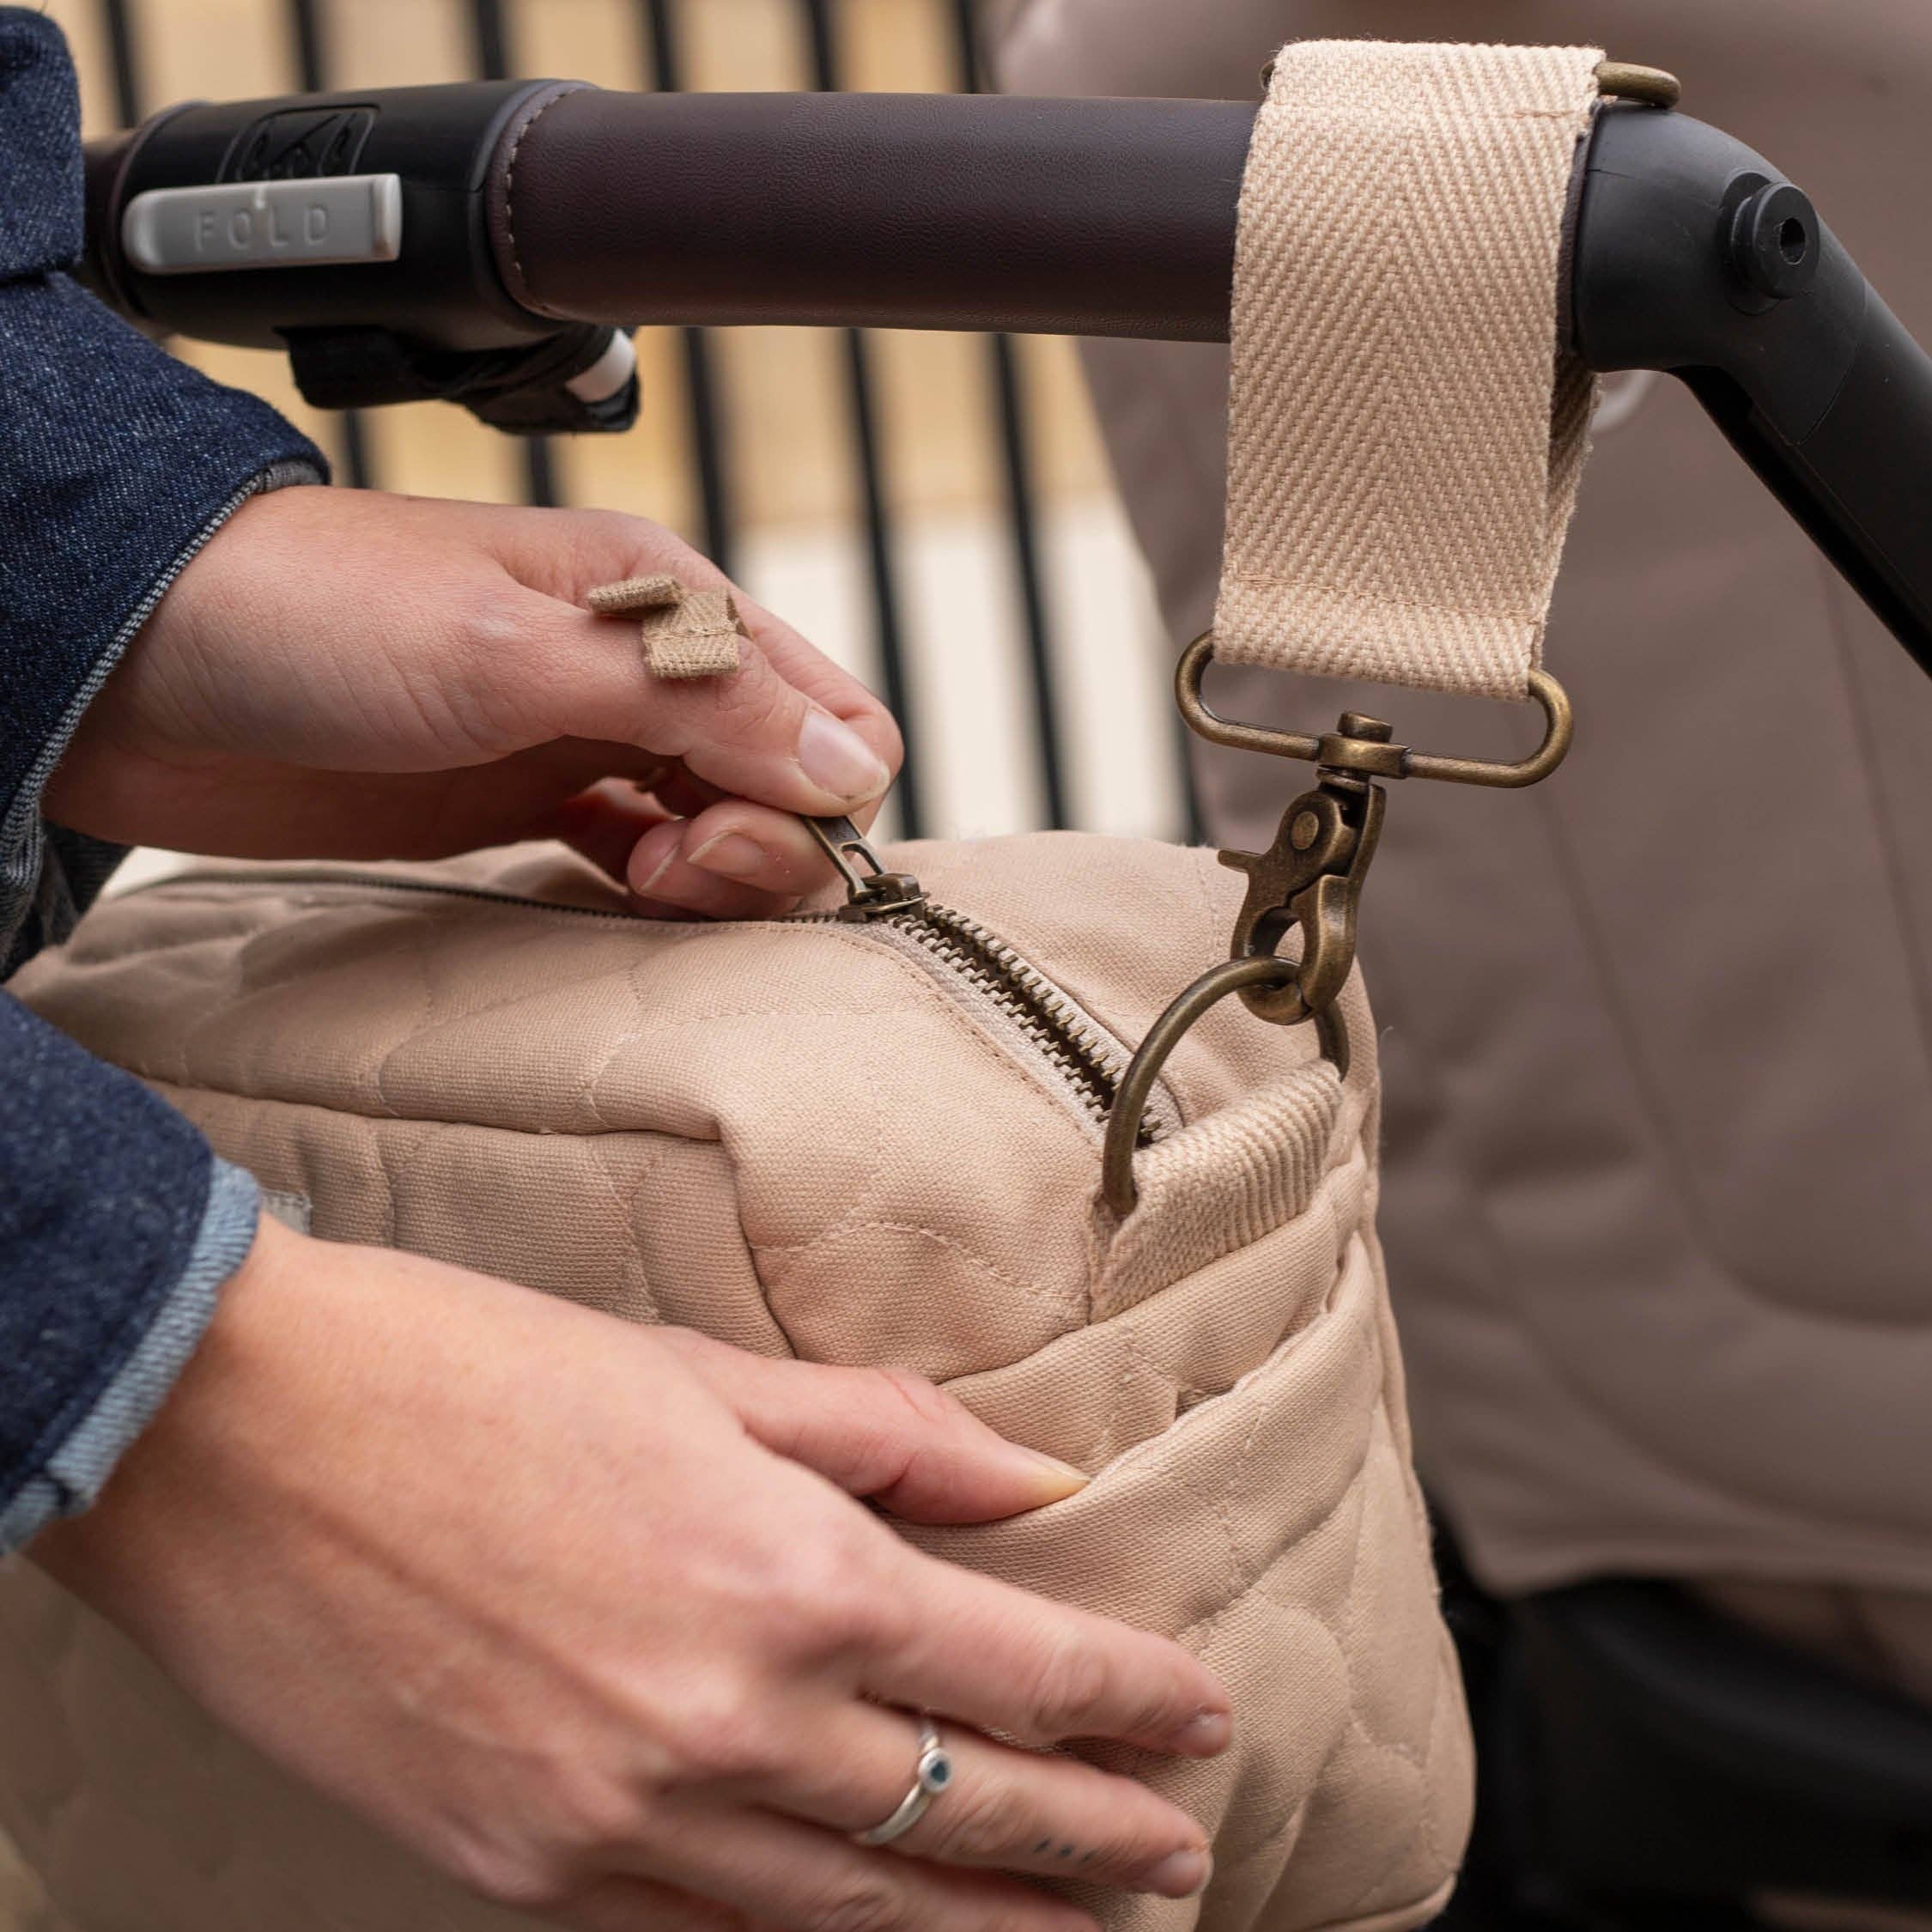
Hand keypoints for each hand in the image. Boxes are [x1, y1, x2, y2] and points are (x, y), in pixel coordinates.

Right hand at [35, 1223, 1227, 1930]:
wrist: (238, 1438)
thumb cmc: (476, 1370)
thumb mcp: (705, 1371)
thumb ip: (889, 1439)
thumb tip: (1034, 1488)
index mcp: (788, 1571)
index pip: (1017, 1668)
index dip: (1127, 1700)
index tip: (1199, 1718)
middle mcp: (728, 1719)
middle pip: (965, 1809)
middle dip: (1093, 1841)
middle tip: (1181, 1860)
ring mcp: (625, 1819)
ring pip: (857, 1911)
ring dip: (983, 1930)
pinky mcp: (526, 1872)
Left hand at [45, 486, 902, 917]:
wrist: (140, 667)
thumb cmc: (311, 618)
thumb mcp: (513, 653)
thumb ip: (688, 705)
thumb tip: (847, 766)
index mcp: (668, 599)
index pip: (830, 714)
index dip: (809, 796)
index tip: (715, 834)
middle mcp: (646, 667)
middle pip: (790, 782)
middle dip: (763, 842)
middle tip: (665, 864)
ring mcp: (591, 737)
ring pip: (726, 823)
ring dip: (710, 872)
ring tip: (632, 874)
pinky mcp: (533, 798)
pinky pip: (645, 854)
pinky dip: (656, 887)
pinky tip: (617, 890)